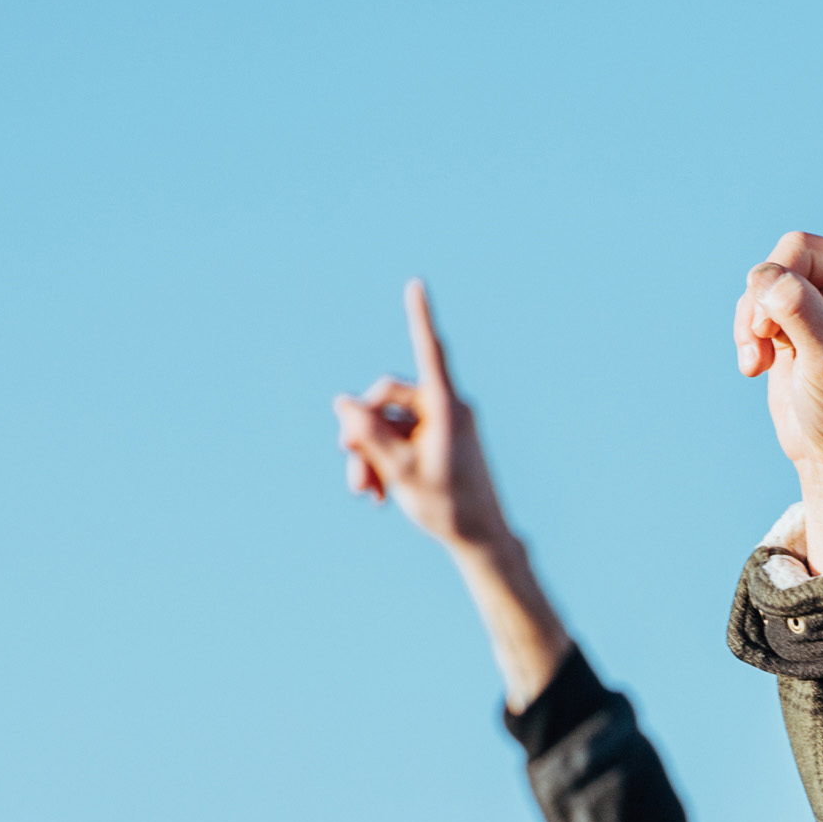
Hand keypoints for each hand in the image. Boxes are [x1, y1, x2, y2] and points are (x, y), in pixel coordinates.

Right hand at [334, 281, 513, 553]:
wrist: (480, 538)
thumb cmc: (449, 505)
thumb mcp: (400, 472)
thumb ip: (369, 435)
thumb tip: (342, 402)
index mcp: (446, 408)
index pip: (430, 353)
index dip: (420, 318)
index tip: (416, 284)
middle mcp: (444, 408)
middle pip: (386, 401)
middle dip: (362, 435)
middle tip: (350, 473)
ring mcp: (438, 425)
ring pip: (386, 425)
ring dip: (369, 456)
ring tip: (364, 493)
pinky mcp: (434, 440)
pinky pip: (398, 439)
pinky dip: (384, 462)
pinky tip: (376, 494)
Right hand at [734, 115, 822, 568]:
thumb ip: (801, 313)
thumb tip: (768, 285)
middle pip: (797, 248)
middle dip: (775, 289)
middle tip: (778, 336)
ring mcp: (816, 302)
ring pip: (766, 274)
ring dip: (755, 316)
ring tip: (767, 357)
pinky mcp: (786, 322)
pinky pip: (751, 301)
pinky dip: (746, 330)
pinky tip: (753, 366)